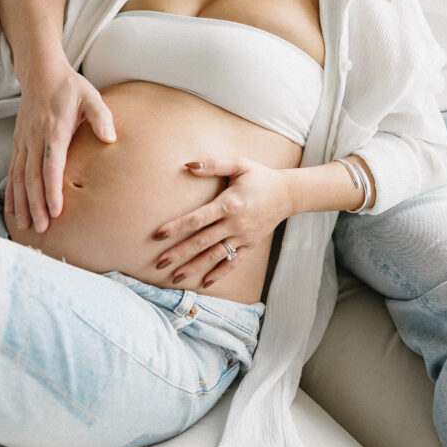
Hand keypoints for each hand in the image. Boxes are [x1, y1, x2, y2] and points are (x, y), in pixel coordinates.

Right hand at [4, 63, 115, 231]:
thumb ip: (101, 117)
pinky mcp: (18, 142)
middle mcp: (35, 139)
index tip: (55, 211)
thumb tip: (110, 137)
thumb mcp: (91, 96)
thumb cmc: (69, 87)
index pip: (51, 166)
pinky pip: (13, 170)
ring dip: (21, 202)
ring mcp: (24, 141)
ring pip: (19, 177)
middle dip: (36, 205)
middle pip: (32, 178)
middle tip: (41, 228)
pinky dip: (11, 191)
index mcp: (54, 130)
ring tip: (25, 225)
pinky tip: (12, 207)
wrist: (41, 73)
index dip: (52, 190)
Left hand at [152, 157, 292, 288]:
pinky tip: (205, 281)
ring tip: (176, 277)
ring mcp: (243, 237)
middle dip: (179, 253)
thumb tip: (188, 165)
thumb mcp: (239, 164)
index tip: (158, 235)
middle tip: (159, 263)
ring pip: (215, 255)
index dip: (177, 227)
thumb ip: (213, 165)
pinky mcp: (250, 245)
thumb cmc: (260, 176)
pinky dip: (220, 273)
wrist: (288, 194)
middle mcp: (235, 224)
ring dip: (195, 267)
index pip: (197, 218)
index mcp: (229, 203)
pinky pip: (233, 262)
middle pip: (202, 241)